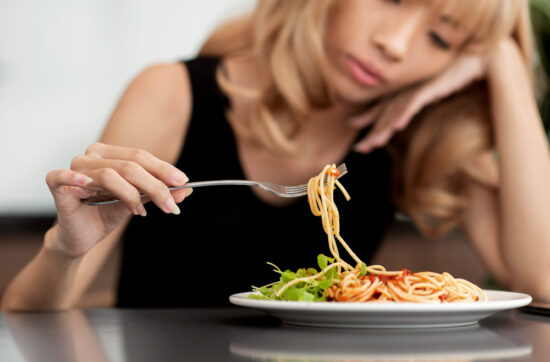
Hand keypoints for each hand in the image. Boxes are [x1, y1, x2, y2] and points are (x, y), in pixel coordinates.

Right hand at [45, 143, 190, 257]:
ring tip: (140, 211)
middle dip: (155, 186)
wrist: (81, 239)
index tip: (182, 182)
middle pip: (130, 166)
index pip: (140, 156)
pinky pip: (63, 176)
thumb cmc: (105, 215)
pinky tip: (89, 186)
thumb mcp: (137, 203)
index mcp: (109, 154)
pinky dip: (76, 178)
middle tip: (169, 205)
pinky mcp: (58, 186)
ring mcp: (74, 169)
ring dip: (132, 194)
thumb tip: (185, 190)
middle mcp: (91, 156)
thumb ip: (157, 194)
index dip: (163, 169)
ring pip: (110, 174)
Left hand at [351, 54, 486, 153]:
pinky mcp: (430, 88)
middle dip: (373, 133)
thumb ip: (408, 105)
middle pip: (386, 115)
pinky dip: (406, 113)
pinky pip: (415, 102)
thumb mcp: (424, 94)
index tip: (354, 134)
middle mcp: (404, 91)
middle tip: (361, 149)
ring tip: (375, 143)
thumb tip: (398, 120)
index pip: (381, 110)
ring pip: (397, 111)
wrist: (467, 59)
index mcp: (401, 93)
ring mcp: (416, 89)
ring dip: (385, 127)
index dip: (367, 120)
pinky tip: (399, 125)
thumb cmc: (445, 76)